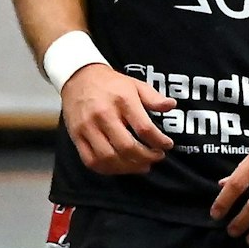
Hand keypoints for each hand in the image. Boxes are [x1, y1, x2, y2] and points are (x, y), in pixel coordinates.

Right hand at [61, 65, 176, 174]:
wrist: (79, 78)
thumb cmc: (111, 84)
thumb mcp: (136, 85)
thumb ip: (154, 97)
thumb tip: (171, 105)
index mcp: (122, 100)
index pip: (144, 128)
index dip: (159, 141)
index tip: (168, 145)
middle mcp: (104, 114)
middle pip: (127, 146)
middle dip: (146, 157)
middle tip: (157, 157)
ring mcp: (87, 127)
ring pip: (108, 157)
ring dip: (129, 167)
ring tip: (142, 165)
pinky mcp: (76, 137)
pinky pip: (91, 161)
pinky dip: (108, 169)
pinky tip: (121, 167)